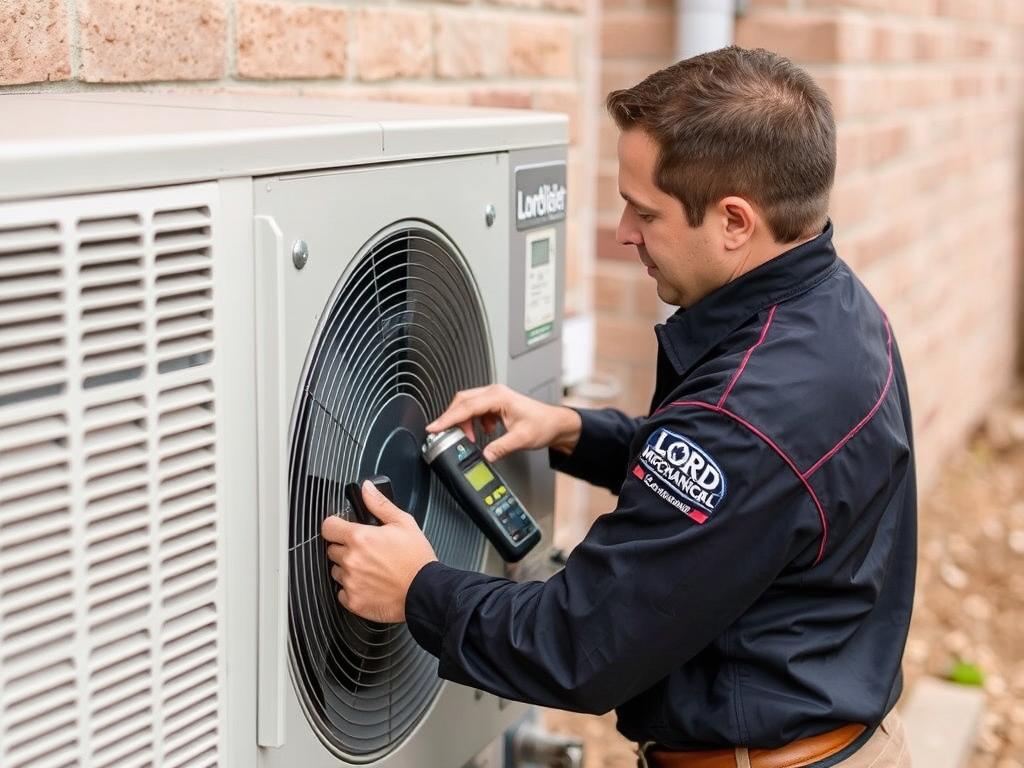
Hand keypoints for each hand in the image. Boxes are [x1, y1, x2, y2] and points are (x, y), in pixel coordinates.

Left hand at [321, 480, 437, 622]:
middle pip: (332, 550)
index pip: (328, 527)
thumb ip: (380, 504)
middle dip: (346, 548)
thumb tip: (367, 489)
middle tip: (367, 551)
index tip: (343, 529)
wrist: (426, 592)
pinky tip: (369, 584)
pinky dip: (352, 589)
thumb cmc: (417, 559)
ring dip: (348, 569)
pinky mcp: (353, 601)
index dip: (335, 525)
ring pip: (336, 571)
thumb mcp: (404, 523)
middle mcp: (351, 560)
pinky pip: (342, 593)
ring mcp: (351, 582)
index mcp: (360, 538)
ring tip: (370, 569)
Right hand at [426, 384, 581, 460]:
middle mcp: (494, 393)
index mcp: (498, 397)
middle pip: (462, 402)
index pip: (466, 406)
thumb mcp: (521, 439)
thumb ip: (501, 447)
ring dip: (464, 422)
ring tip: (469, 438)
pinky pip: (476, 410)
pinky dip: (473, 422)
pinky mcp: (495, 404)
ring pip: (467, 405)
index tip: (434, 427)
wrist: (555, 423)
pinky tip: (482, 433)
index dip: (448, 418)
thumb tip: (485, 455)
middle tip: (444, 435)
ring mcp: (494, 397)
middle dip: (452, 419)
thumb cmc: (543, 424)